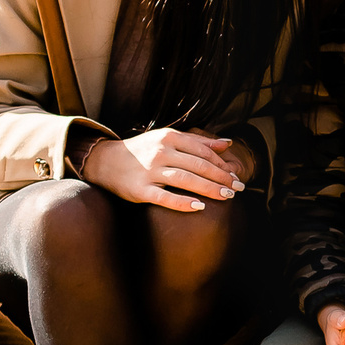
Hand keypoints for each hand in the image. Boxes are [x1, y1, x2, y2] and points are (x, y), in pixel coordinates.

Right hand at [79, 127, 242, 210]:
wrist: (106, 160)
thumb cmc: (143, 150)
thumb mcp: (168, 139)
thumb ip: (198, 141)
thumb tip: (228, 143)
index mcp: (169, 138)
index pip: (202, 151)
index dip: (222, 164)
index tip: (235, 176)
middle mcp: (160, 152)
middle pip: (198, 166)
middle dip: (221, 178)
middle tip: (238, 189)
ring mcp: (149, 171)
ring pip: (185, 180)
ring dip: (209, 189)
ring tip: (227, 197)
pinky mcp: (140, 189)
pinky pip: (165, 197)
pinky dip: (183, 202)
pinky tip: (200, 207)